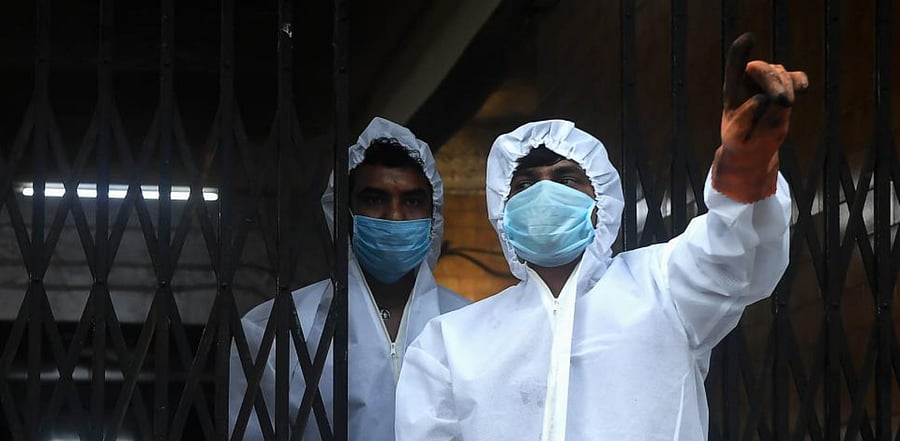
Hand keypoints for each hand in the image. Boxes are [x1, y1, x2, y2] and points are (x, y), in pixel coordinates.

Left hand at [712, 32, 808, 202]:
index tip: (749, 39)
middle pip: (761, 69)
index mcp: (732, 90)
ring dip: (786, 86)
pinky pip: (795, 78)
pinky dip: (799, 81)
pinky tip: (803, 90)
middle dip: (774, 81)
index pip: (734, 66)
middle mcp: (749, 81)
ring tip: (786, 104)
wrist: (753, 147)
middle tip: (784, 101)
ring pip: (780, 74)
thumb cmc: (740, 141)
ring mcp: (768, 82)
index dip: (741, 52)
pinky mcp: (785, 88)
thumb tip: (762, 98)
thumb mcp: (737, 137)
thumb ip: (746, 118)